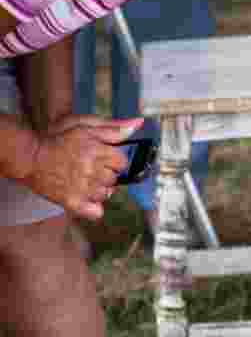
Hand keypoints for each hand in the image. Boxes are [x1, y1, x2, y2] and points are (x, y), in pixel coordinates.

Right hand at [23, 115, 142, 220]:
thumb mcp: (82, 125)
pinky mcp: (73, 202)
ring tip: (81, 180)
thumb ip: (112, 127)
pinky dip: (93, 207)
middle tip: (87, 167)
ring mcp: (83, 188)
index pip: (122, 162)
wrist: (28, 156)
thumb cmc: (54, 138)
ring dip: (98, 189)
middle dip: (104, 174)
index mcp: (96, 150)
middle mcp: (92, 170)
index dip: (113, 160)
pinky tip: (84, 197)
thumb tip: (137, 124)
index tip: (101, 158)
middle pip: (114, 179)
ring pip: (106, 194)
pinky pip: (97, 212)